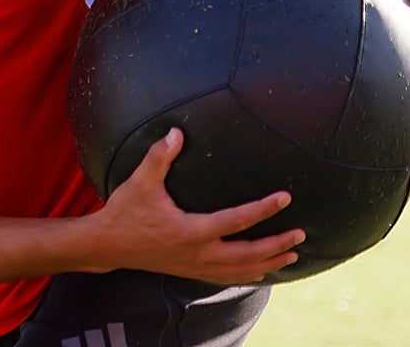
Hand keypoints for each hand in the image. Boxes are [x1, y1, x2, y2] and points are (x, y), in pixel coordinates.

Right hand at [94, 128, 303, 284]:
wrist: (108, 245)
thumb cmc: (125, 211)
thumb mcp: (140, 181)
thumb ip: (159, 156)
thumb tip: (177, 132)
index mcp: (191, 231)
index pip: (237, 220)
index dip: (263, 209)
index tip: (285, 198)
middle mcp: (198, 253)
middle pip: (248, 254)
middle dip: (277, 245)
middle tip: (301, 234)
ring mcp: (195, 266)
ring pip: (241, 271)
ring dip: (269, 263)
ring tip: (292, 255)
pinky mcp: (191, 271)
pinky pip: (227, 278)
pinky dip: (248, 274)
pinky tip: (260, 271)